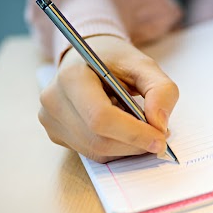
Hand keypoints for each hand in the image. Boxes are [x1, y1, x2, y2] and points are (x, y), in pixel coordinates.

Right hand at [38, 35, 178, 162]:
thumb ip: (161, 90)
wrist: (87, 59)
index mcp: (71, 76)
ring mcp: (51, 120)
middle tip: (159, 136)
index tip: (161, 138)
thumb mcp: (144, 65)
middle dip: (135, 143)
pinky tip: (121, 130)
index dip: (134, 133)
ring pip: (97, 151)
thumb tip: (160, 125)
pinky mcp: (56, 134)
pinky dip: (115, 149)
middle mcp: (54, 100)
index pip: (101, 117)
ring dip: (127, 148)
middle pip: (99, 139)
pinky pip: (92, 153)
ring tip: (140, 127)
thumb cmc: (115, 61)